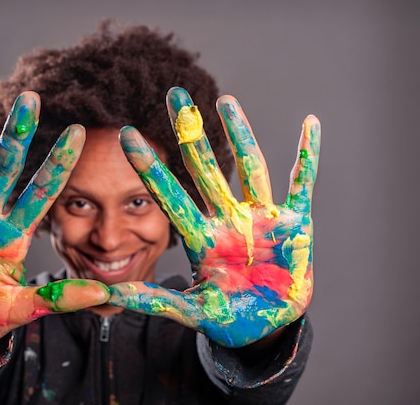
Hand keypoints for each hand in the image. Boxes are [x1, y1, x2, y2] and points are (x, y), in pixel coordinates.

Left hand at [109, 87, 320, 347]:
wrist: (267, 326)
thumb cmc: (227, 318)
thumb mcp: (189, 309)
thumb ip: (154, 299)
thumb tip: (109, 295)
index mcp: (202, 237)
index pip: (170, 196)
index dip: (150, 168)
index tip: (126, 135)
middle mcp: (228, 219)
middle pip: (205, 168)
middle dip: (190, 132)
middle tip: (175, 94)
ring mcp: (261, 218)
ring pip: (250, 167)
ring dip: (240, 134)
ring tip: (225, 100)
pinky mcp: (295, 223)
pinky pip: (302, 183)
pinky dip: (309, 155)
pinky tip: (310, 124)